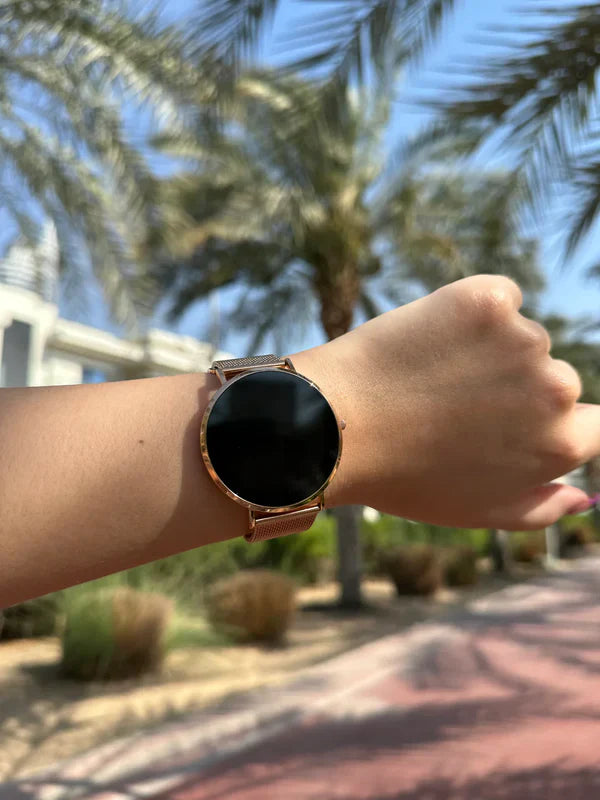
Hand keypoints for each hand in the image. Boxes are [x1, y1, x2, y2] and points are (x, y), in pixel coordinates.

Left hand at [291, 275, 599, 529]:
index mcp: (561, 443)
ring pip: (521, 338)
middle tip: (455, 405)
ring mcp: (522, 338)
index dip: (554, 422)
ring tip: (433, 377)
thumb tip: (584, 494)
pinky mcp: (486, 299)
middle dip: (515, 389)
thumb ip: (544, 507)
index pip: (595, 423)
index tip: (513, 421)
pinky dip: (471, 312)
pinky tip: (432, 339)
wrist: (336, 425)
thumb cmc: (406, 477)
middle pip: (554, 379)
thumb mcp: (481, 513)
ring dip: (489, 350)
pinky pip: (498, 298)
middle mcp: (555, 388)